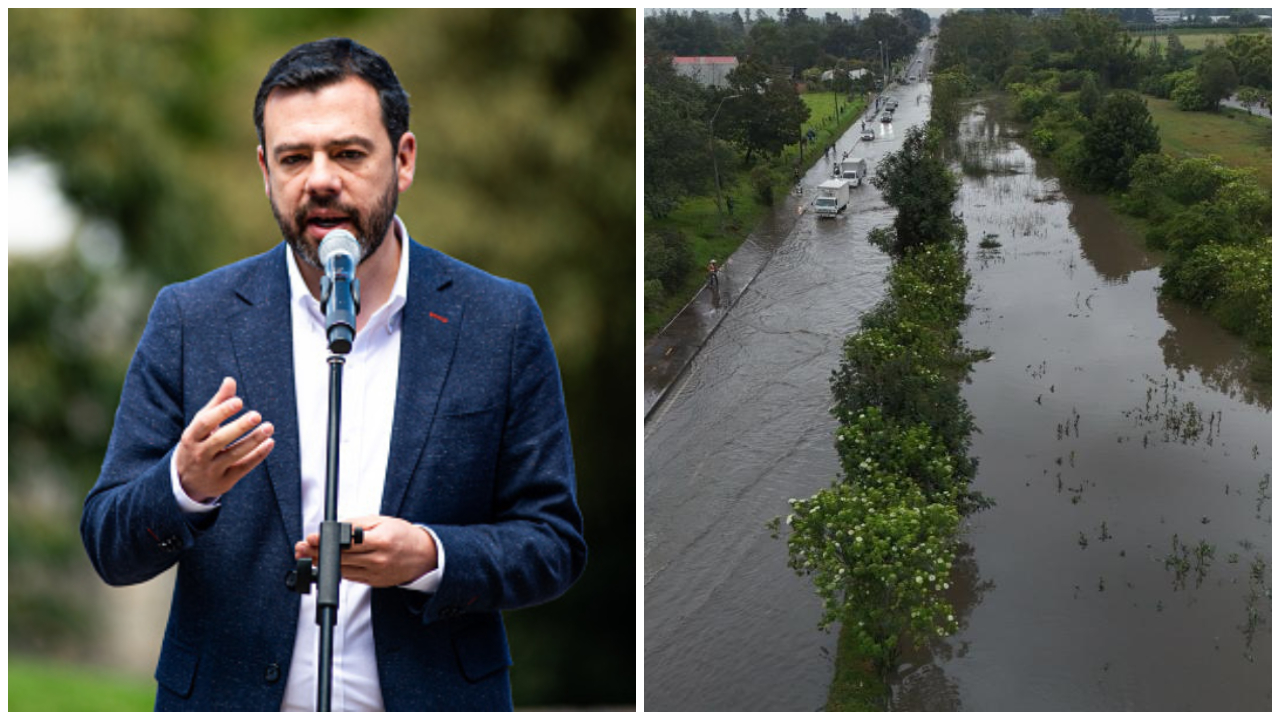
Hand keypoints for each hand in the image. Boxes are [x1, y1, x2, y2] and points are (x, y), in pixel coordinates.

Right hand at [175, 377, 274, 502]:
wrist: (186, 481)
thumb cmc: (199, 443)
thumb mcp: (202, 425)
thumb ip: (218, 403)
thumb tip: (230, 380)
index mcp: (191, 436)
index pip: (205, 423)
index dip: (221, 411)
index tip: (239, 401)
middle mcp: (199, 453)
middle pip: (220, 440)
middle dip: (239, 427)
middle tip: (257, 414)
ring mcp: (212, 469)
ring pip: (234, 454)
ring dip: (253, 440)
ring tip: (269, 427)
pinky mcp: (225, 480)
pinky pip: (243, 467)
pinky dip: (258, 455)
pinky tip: (270, 442)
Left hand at [294, 515, 437, 587]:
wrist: (424, 556)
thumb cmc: (403, 535)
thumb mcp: (382, 521)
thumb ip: (357, 524)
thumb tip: (335, 528)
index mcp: (380, 541)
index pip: (346, 542)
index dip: (325, 541)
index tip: (311, 538)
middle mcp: (377, 560)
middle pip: (340, 558)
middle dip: (317, 552)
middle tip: (302, 547)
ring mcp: (376, 573)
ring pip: (342, 570)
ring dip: (322, 564)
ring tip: (308, 555)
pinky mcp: (374, 582)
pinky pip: (351, 577)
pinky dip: (338, 570)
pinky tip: (328, 564)